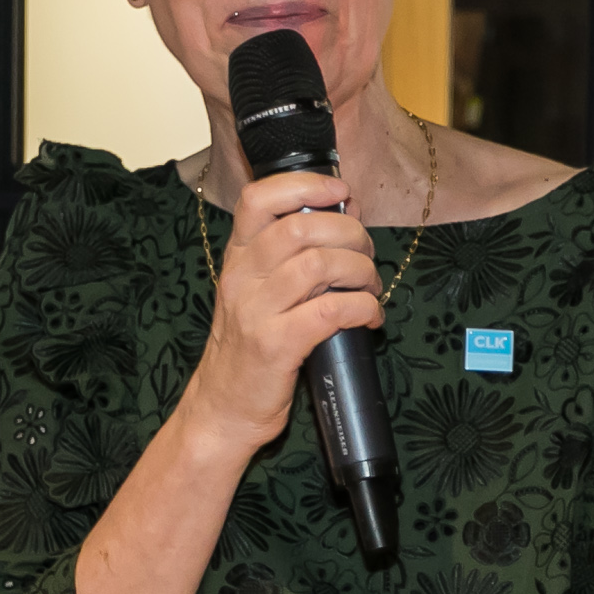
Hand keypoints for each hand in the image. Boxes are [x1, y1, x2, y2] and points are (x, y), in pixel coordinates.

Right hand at [185, 167, 381, 453]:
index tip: (341, 192)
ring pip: (319, 265)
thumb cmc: (250, 348)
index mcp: (237, 258)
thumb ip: (296, 254)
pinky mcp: (276, 346)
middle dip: (350, 233)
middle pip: (301, 228)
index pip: (258, 199)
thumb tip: (348, 212)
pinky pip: (330, 310)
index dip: (305, 184)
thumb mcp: (261, 293)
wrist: (222, 409)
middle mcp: (242, 278)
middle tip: (366, 253)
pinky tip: (371, 318)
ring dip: (361, 271)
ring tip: (370, 287)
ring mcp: (256, 312)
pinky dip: (363, 308)